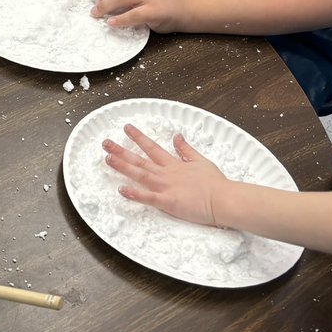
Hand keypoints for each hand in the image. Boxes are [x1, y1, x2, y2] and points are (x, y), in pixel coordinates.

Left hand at [102, 124, 226, 226]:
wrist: (225, 199)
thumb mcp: (201, 160)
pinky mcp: (169, 202)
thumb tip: (177, 136)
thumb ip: (186, 149)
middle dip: (121, 151)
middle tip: (105, 143)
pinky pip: (149, 197)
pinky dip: (135, 194)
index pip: (152, 147)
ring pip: (140, 174)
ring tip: (107, 158)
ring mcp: (166, 187)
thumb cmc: (216, 184)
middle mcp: (167, 174)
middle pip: (140, 160)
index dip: (138, 137)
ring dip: (123, 166)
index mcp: (174, 165)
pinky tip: (121, 190)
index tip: (126, 128)